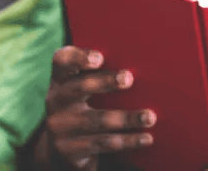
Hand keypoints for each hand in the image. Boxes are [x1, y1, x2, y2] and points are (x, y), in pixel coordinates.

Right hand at [33, 46, 156, 170]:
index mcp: (61, 79)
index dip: (78, 57)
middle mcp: (57, 100)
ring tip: (150, 117)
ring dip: (126, 118)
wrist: (63, 148)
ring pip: (97, 120)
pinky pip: (104, 144)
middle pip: (80, 87)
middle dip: (105, 81)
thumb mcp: (83, 89)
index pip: (62, 61)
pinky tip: (146, 138)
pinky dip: (128, 140)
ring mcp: (61, 126)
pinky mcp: (70, 150)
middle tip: (129, 78)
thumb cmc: (84, 105)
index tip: (99, 58)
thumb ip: (102, 74)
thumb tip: (145, 61)